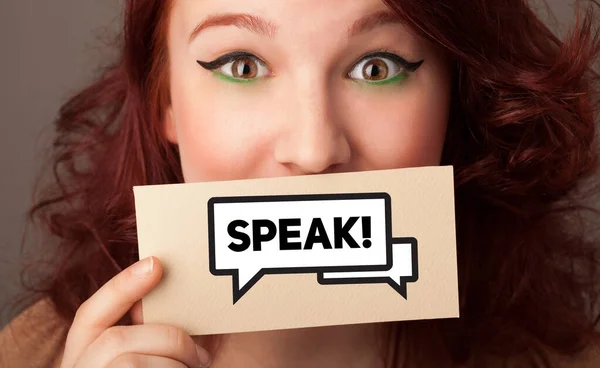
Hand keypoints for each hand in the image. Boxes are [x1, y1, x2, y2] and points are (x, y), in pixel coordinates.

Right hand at [59, 256, 211, 366]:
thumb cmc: (151, 367)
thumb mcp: (141, 353)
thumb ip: (142, 332)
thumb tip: (163, 290)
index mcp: (82, 357)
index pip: (90, 315)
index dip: (122, 286)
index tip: (156, 264)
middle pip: (116, 339)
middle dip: (166, 341)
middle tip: (200, 356)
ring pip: (131, 363)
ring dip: (175, 366)